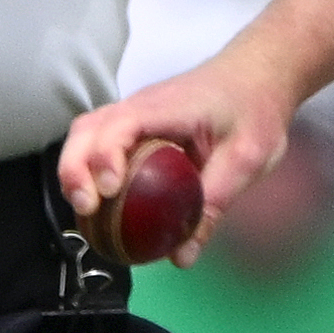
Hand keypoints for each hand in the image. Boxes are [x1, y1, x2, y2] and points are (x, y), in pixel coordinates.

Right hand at [55, 51, 298, 263]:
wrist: (258, 76)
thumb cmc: (255, 108)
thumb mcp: (247, 159)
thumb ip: (213, 204)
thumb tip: (181, 257)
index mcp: (168, 108)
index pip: (120, 124)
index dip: (105, 156)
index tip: (108, 191)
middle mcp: (141, 106)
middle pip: (87, 129)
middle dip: (75, 169)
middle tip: (86, 209)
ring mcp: (135, 115)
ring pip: (86, 136)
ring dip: (76, 171)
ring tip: (85, 212)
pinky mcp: (137, 128)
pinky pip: (101, 144)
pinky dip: (91, 171)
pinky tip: (101, 205)